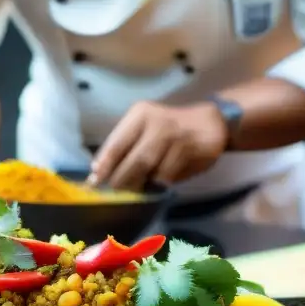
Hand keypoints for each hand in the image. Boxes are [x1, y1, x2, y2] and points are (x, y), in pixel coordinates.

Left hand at [90, 100, 227, 190]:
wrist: (210, 123)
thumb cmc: (167, 128)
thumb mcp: (142, 128)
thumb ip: (122, 147)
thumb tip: (97, 172)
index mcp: (140, 115)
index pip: (117, 144)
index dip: (104, 166)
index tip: (94, 183)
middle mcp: (159, 124)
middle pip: (135, 162)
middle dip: (124, 181)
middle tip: (118, 190)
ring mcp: (178, 138)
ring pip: (154, 173)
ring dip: (145, 183)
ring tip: (143, 182)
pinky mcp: (193, 153)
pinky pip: (171, 177)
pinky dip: (163, 182)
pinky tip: (165, 177)